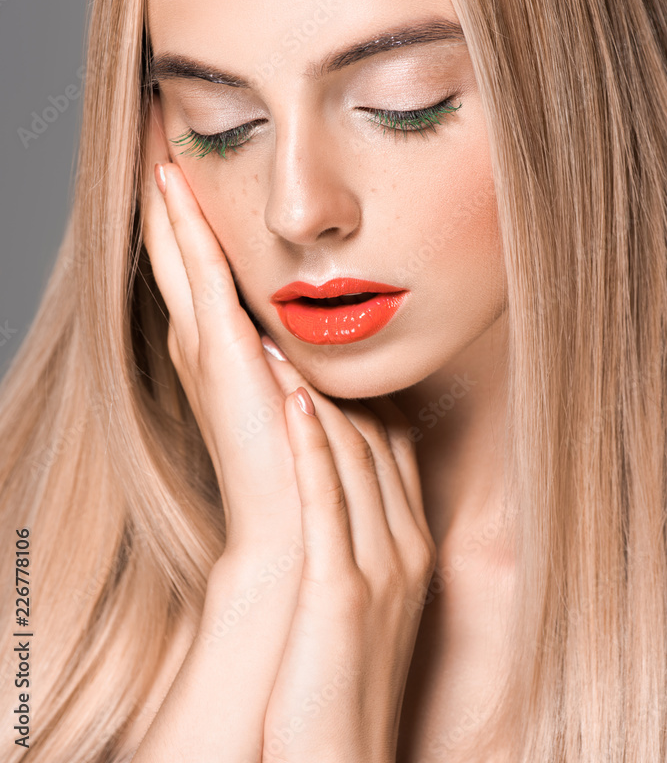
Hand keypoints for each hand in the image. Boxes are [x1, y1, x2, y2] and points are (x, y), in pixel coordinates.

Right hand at [141, 96, 304, 559]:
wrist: (298, 529)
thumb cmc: (315, 466)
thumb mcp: (315, 391)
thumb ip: (318, 353)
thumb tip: (347, 319)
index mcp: (226, 349)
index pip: (203, 265)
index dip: (192, 213)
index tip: (192, 159)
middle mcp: (204, 340)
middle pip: (176, 247)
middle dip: (168, 190)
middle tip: (156, 125)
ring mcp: (205, 344)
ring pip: (175, 250)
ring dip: (166, 194)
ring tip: (155, 135)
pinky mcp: (217, 350)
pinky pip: (193, 270)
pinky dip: (181, 224)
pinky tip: (172, 177)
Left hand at [257, 372, 436, 762]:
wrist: (336, 758)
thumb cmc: (334, 677)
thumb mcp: (360, 600)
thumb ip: (356, 544)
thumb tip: (331, 502)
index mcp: (409, 548)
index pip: (394, 451)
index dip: (361, 397)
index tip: (324, 359)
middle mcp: (404, 549)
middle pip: (376, 442)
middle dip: (335, 383)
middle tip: (291, 333)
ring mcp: (380, 567)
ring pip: (354, 456)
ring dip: (316, 396)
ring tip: (279, 345)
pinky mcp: (343, 588)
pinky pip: (329, 499)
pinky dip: (312, 443)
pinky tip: (291, 401)